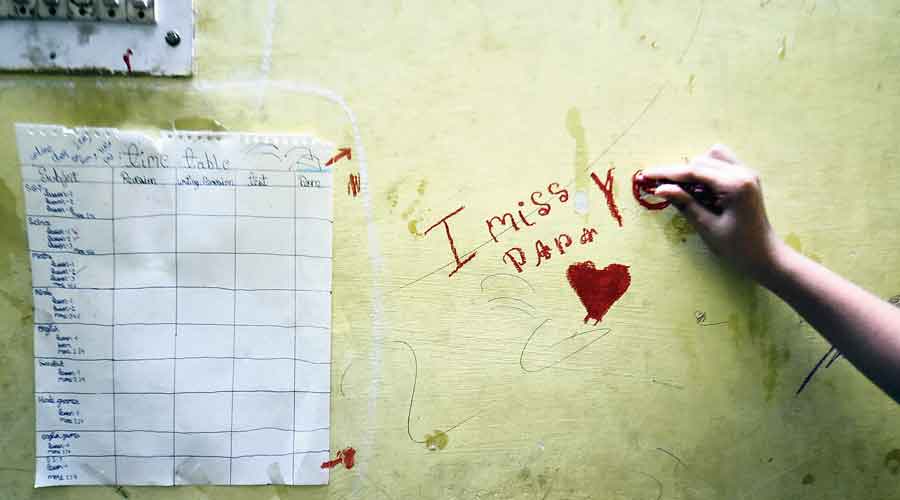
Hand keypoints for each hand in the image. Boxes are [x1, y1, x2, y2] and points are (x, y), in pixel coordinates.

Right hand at [640, 144, 781, 280]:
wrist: (766, 256)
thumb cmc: (738, 247)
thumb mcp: (708, 227)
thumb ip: (685, 204)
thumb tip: (660, 189)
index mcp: (735, 185)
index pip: (694, 171)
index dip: (667, 173)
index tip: (645, 175)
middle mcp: (742, 173)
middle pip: (701, 161)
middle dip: (679, 173)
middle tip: (661, 188)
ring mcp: (746, 173)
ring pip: (712, 157)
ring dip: (694, 170)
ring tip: (684, 191)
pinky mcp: (746, 178)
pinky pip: (721, 164)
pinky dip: (706, 172)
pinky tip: (700, 189)